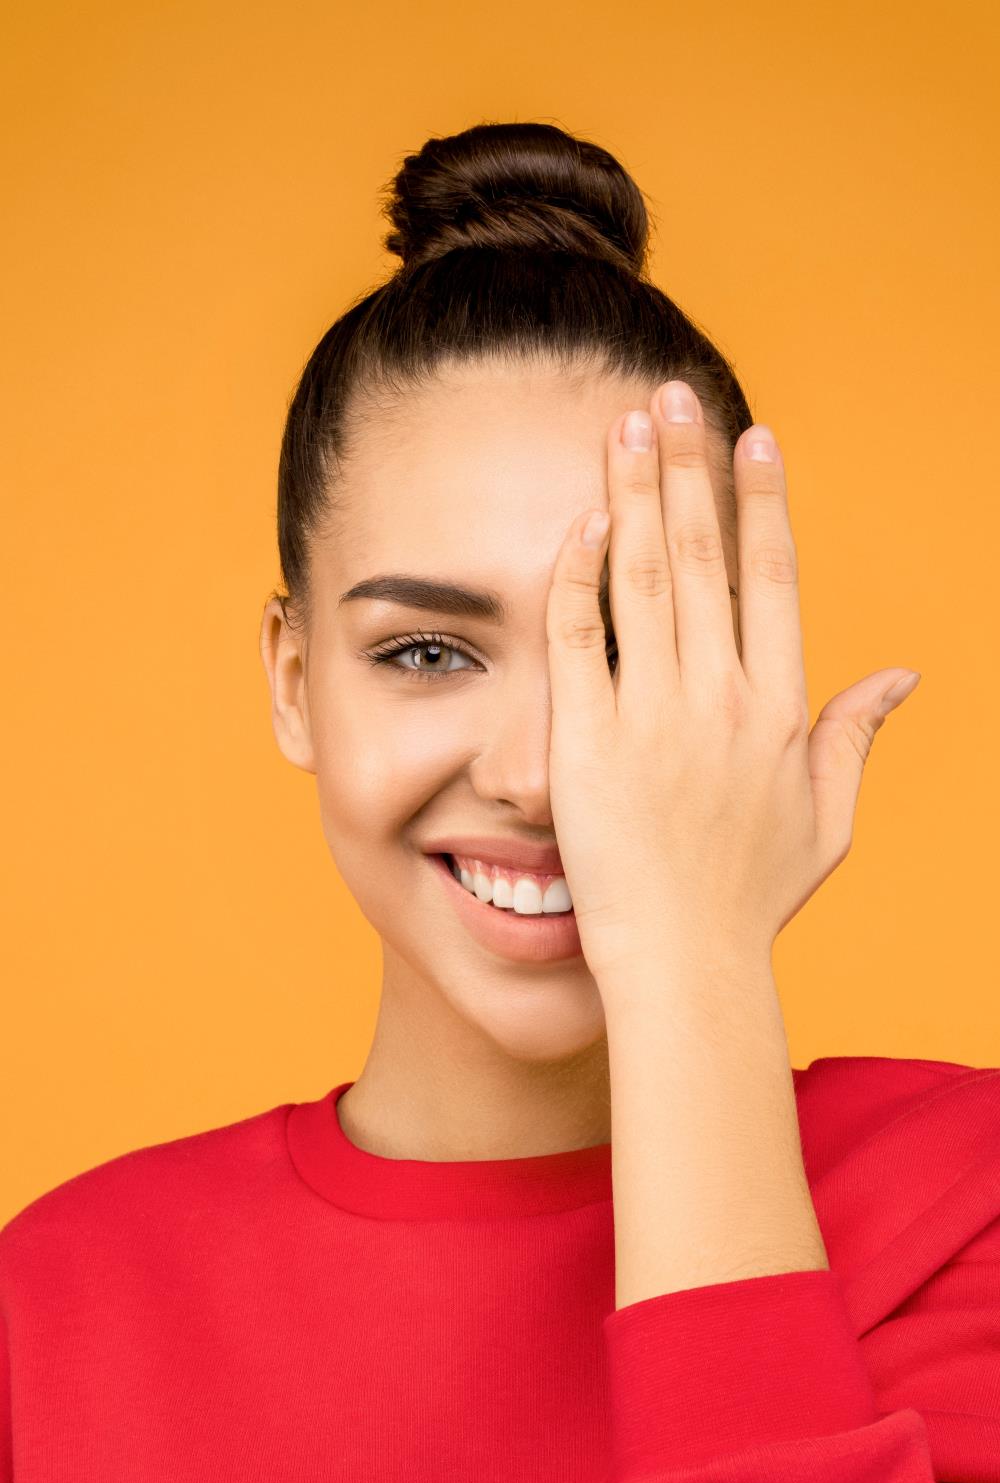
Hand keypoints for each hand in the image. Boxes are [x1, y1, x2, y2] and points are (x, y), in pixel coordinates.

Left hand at [545, 379, 920, 986]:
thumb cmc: (750, 898)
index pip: (771, 579)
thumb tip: (904, 674)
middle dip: (690, 467)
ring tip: (626, 424)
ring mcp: (653, 716)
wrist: (684, 964)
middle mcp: (721, 697)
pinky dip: (579, 575)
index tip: (750, 440)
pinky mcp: (588, 740)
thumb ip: (856, 735)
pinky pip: (579, 638)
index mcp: (778, 708)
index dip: (761, 503)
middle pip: (706, 556)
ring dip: (637, 493)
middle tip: (674, 396)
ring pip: (646, 577)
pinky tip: (582, 519)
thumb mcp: (826, 817)